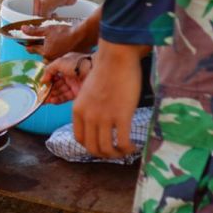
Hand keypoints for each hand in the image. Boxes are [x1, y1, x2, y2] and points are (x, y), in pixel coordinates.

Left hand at [22, 24, 81, 60]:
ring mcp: (58, 60)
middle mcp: (51, 59)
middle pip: (40, 53)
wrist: (81, 36)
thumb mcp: (47, 30)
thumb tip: (23, 29)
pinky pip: (56, 57)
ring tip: (50, 43)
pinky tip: (58, 46)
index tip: (27, 44)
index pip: (32, 49)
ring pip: (48, 56)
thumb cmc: (65, 32)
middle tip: (40, 41)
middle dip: (39, 48)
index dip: (29, 45)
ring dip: (47, 50)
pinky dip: (55, 52)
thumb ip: (34, 31)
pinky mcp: (65, 59)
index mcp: (45, 52)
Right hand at [41, 53, 88, 102]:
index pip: (53, 74)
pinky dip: (58, 100)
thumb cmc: (79, 63)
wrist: (94, 70)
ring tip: (44, 100)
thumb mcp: (60, 62)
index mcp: (65, 65)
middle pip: (56, 84)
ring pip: (60, 91)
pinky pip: (65, 97)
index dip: (47, 80)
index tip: (40, 85)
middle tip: (41, 96)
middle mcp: (69, 75)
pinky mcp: (77, 93)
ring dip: (51, 96)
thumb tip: (42, 79)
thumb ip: (49, 70)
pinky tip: (52, 101)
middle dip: (48, 90)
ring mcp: (73, 84)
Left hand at [71, 42, 146, 158]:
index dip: (91, 147)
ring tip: (126, 150)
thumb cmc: (107, 71)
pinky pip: (122, 142)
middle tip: (116, 152)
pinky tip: (133, 146)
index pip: (79, 139)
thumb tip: (100, 122)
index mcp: (78, 110)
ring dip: (117, 154)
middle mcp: (88, 116)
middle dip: (105, 155)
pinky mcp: (120, 115)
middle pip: (92, 148)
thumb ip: (90, 107)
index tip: (102, 145)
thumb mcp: (89, 91)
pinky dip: (128, 149)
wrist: (116, 57)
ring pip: (107, 149)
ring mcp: (103, 117)